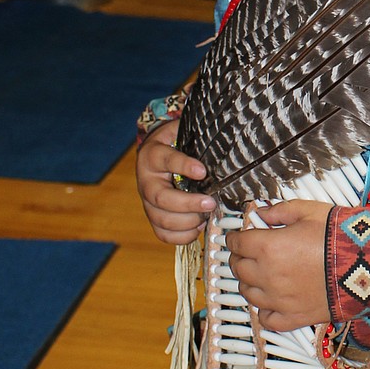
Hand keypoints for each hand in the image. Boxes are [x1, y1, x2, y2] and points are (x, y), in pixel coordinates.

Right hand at [136, 119, 215, 243]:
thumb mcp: (181, 132)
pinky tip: (197, 227)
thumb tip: (224, 137)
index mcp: (152, 155)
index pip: (165, 159)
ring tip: (206, 215)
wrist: (155, 155)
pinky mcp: (153, 217)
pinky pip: (163, 234)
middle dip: (188, 204)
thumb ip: (196, 135)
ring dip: (188, 222)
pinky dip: (182, 236)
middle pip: (161, 198)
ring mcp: (147, 202)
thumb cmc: (174, 144)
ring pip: (162, 219)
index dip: (183, 166)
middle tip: (210, 203)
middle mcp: (146, 181)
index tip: (202, 170)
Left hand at [226, 200, 332, 331]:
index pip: (236, 243)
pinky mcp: (293, 318)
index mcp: (268, 247)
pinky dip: (264, 310)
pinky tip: (271, 300)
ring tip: (259, 275)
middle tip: (248, 253)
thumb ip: (281, 210)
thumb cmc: (340, 236)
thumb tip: (261, 214)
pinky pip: (266, 319)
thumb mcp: (310, 211)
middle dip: (240, 258)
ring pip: (248, 294)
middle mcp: (267, 276)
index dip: (235, 238)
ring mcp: (279, 300)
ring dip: (249, 282)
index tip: (238, 237)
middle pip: (238, 268)